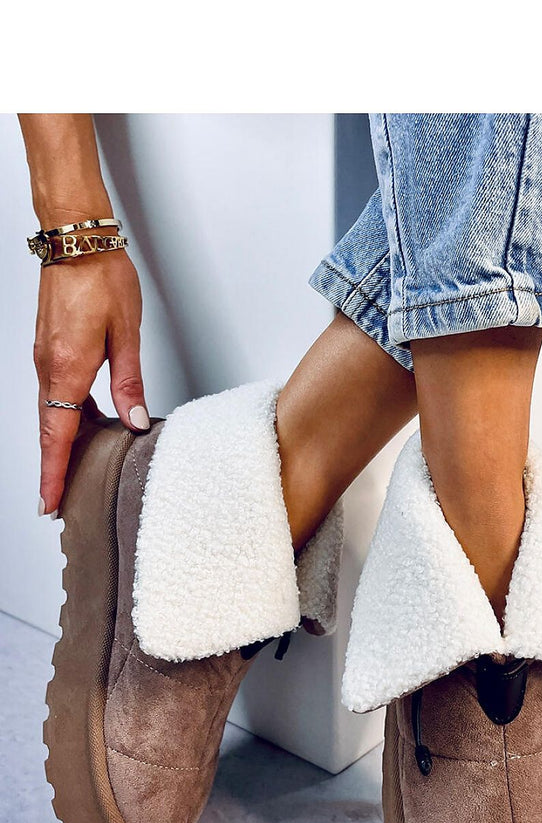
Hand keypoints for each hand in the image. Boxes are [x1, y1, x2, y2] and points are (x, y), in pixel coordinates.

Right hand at [34, 247, 147, 514]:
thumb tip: (133, 422)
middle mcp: (50, 367)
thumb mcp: (126, 335)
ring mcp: (47, 358)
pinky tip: (89, 420)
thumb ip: (129, 384)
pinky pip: (56, 392)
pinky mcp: (52, 348)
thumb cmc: (102, 278)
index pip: (56, 436)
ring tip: (77, 469)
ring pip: (52, 412)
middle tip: (59, 500)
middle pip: (50, 430)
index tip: (50, 502)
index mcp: (68, 370)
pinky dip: (68, 414)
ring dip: (62, 442)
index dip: (54, 473)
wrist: (78, 239)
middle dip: (55, 468)